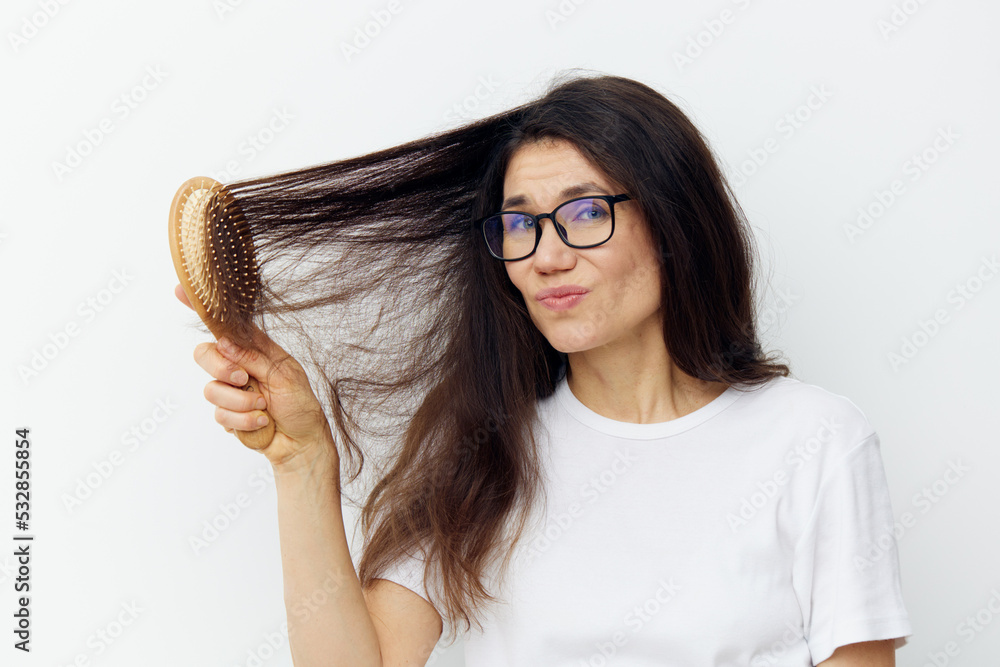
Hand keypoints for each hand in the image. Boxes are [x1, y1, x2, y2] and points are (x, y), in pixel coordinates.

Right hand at [175, 284, 336, 468]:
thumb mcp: (284, 374)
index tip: (182, 289)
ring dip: (241, 401)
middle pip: (205, 354)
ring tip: (264, 406)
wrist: (302, 442)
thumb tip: (223, 341)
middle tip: (244, 379)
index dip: (203, 308)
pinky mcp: (227, 414)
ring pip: (211, 389)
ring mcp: (230, 391)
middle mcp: (238, 366)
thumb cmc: (300, 405)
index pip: (225, 325)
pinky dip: (244, 419)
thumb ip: (253, 357)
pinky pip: (220, 414)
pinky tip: (262, 422)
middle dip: (221, 368)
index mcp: (254, 349)